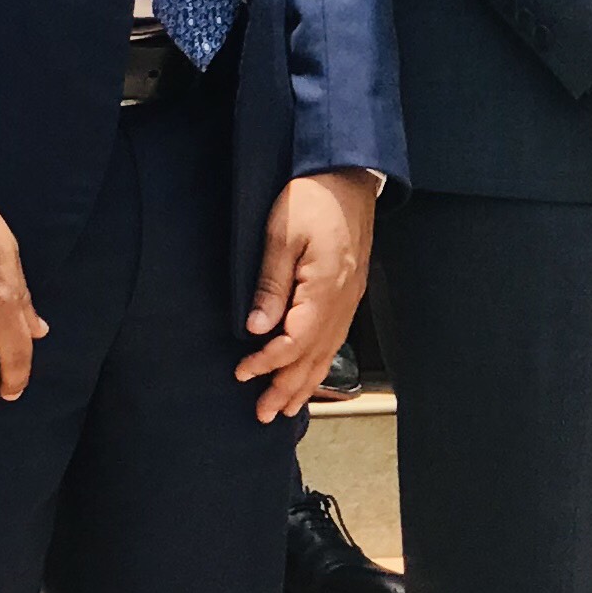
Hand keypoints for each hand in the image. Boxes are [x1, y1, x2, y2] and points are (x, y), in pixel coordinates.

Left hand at [235, 168, 376, 420]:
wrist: (346, 177)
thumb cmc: (310, 199)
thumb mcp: (282, 237)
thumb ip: (271, 285)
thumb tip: (257, 328)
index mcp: (325, 289)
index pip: (295, 341)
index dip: (268, 363)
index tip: (241, 373)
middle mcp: (343, 301)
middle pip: (315, 357)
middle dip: (289, 388)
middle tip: (265, 415)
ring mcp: (350, 299)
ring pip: (328, 352)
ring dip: (307, 382)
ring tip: (288, 408)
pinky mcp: (349, 293)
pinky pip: (336, 338)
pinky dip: (321, 362)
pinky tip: (311, 374)